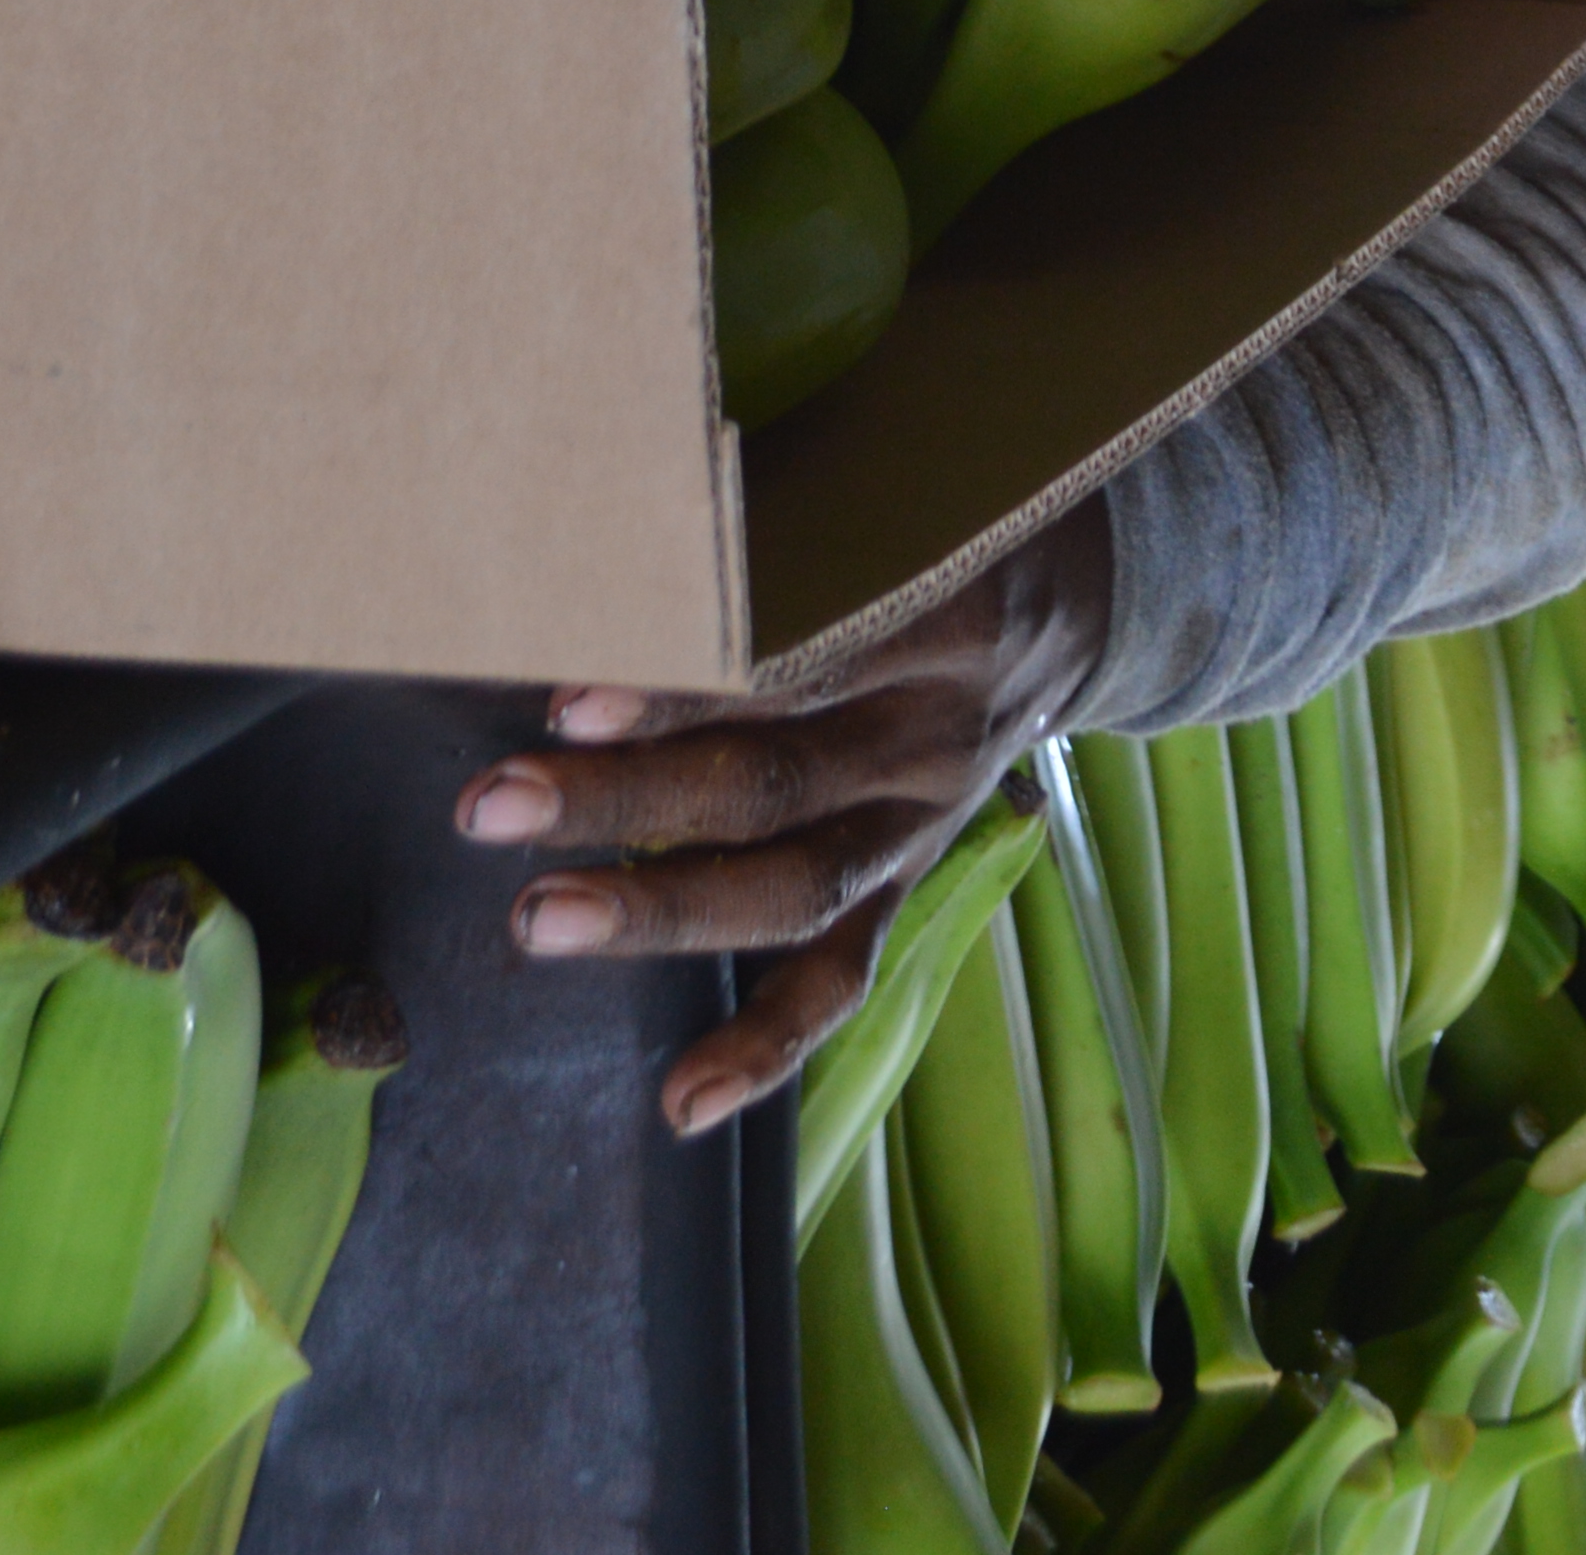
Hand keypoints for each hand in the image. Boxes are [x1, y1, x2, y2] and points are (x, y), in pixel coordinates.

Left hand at [454, 497, 1113, 1135]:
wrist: (1090, 599)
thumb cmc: (944, 515)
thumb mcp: (892, 482)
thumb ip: (775, 508)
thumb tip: (608, 517)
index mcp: (949, 614)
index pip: (807, 659)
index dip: (688, 685)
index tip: (569, 693)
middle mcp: (937, 734)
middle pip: (777, 780)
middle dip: (628, 797)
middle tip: (495, 802)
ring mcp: (927, 823)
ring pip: (794, 887)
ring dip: (663, 909)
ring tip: (537, 920)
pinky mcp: (912, 883)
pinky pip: (843, 980)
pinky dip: (766, 1046)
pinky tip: (683, 1102)